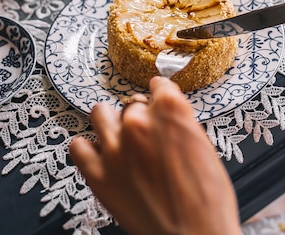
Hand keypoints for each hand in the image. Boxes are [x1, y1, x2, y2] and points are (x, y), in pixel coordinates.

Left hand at [69, 76, 241, 234]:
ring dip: (110, 123)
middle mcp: (139, 123)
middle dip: (140, 118)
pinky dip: (87, 149)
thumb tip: (166, 119)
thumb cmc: (207, 200)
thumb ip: (181, 125)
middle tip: (148, 139)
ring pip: (99, 114)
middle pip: (131, 105)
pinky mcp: (97, 174)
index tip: (158, 99)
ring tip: (119, 139)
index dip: (160, 94)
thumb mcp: (205, 148)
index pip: (158, 85)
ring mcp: (114, 148)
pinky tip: (101, 157)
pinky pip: (77, 147)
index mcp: (171, 112)